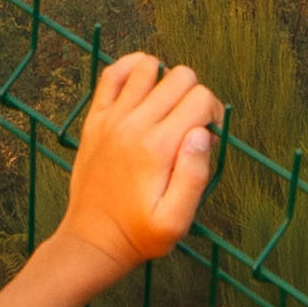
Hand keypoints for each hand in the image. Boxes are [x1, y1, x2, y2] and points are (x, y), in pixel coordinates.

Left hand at [53, 51, 220, 279]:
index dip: (214, 114)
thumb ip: (194, 176)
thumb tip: (201, 132)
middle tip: (190, 125)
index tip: (207, 139)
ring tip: (168, 108)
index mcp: (159, 148)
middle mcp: (134, 125)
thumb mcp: (176, 221)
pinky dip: (131, 68)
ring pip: (148, 67)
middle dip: (195, 96)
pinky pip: (112, 74)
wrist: (93, 239)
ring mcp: (111, 119)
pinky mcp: (95, 119)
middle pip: (180, 77)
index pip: (201, 99)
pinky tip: (144, 85)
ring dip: (166, 80)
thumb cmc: (139, 234)